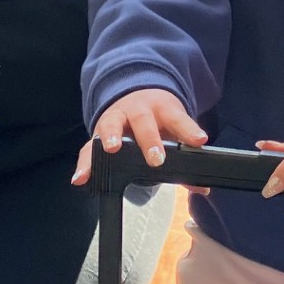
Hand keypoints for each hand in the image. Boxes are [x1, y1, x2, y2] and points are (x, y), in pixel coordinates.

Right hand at [72, 87, 206, 185]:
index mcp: (161, 108)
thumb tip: (202, 188)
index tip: (200, 141)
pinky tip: (80, 178)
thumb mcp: (175, 128)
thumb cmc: (158, 117)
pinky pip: (88, 147)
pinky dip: (84, 163)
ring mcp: (115, 120)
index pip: (177, 118)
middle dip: (149, 139)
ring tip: (111, 150)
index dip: (189, 130)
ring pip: (110, 125)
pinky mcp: (97, 134)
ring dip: (110, 137)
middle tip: (157, 159)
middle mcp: (136, 111)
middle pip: (143, 121)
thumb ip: (186, 158)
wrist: (134, 95)